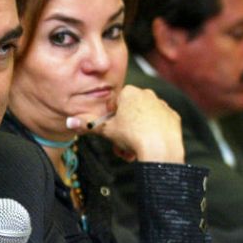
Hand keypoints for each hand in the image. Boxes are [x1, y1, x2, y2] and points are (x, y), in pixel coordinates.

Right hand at [66, 85, 184, 162]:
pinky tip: (148, 143)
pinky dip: (152, 132)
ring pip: (143, 118)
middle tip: (120, 145)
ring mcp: (161, 104)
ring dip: (136, 133)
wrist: (160, 147)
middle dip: (123, 129)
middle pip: (129, 112)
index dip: (110, 119)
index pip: (114, 104)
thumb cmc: (132, 135)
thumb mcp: (106, 130)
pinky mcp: (173, 116)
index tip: (111, 130)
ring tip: (133, 149)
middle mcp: (146, 94)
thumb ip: (87, 125)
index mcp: (129, 93)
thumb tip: (69, 122)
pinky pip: (158, 123)